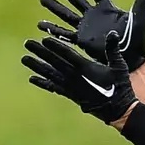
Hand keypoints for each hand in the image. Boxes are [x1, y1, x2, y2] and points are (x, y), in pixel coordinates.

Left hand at [22, 33, 136, 122]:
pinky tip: (32, 78)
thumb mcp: (119, 66)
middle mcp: (75, 77)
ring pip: (51, 74)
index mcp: (86, 68)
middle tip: (28, 43)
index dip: (55, 46)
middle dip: (41, 52)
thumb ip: (113, 49)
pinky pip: (54, 88)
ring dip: (37, 66)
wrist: (119, 111)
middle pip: (54, 62)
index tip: (44, 39)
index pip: (67, 55)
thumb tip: (113, 33)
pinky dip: (43, 82)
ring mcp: (71, 87)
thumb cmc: (120, 86)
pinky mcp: (71, 96)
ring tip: (24, 58)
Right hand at [37, 0, 144, 71]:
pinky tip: (42, 24)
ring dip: (55, 6)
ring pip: (66, 14)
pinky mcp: (81, 41)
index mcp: (106, 8)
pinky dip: (53, 29)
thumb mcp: (139, 20)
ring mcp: (86, 28)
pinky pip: (64, 33)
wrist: (131, 61)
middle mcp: (93, 16)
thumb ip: (141, 2)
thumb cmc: (137, 41)